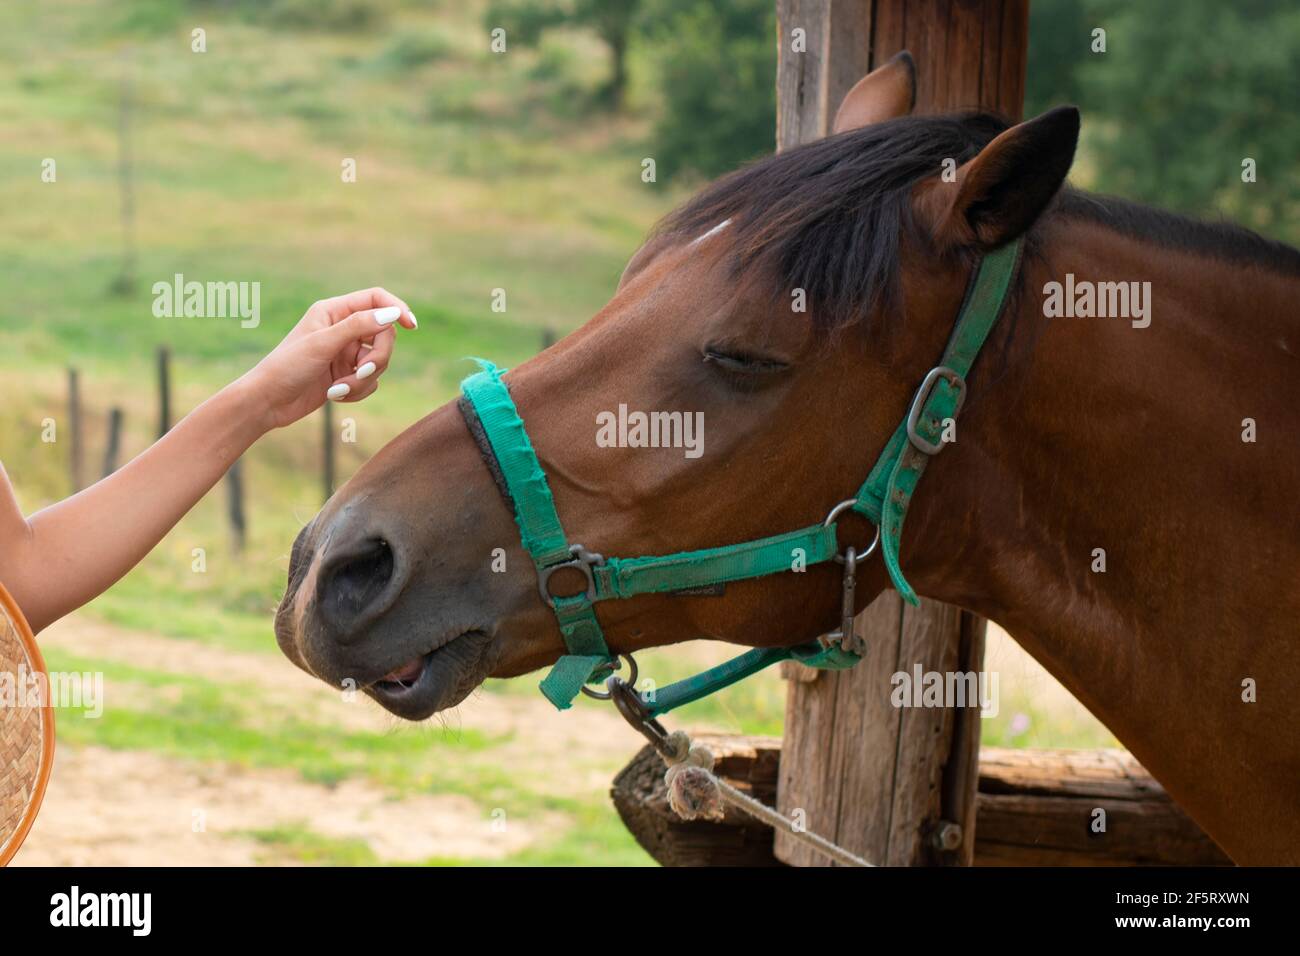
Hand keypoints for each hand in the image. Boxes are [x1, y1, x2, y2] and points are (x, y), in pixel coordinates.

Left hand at [241, 287, 417, 430]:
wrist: (268, 402)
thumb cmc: (287, 367)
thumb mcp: (323, 343)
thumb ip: (358, 326)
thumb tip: (392, 314)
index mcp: (333, 311)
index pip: (375, 300)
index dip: (396, 309)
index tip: (411, 325)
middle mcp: (342, 328)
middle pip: (384, 335)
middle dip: (378, 358)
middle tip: (362, 371)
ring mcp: (346, 352)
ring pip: (379, 361)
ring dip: (363, 380)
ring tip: (338, 390)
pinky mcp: (347, 375)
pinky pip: (371, 381)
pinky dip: (358, 390)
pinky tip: (335, 395)